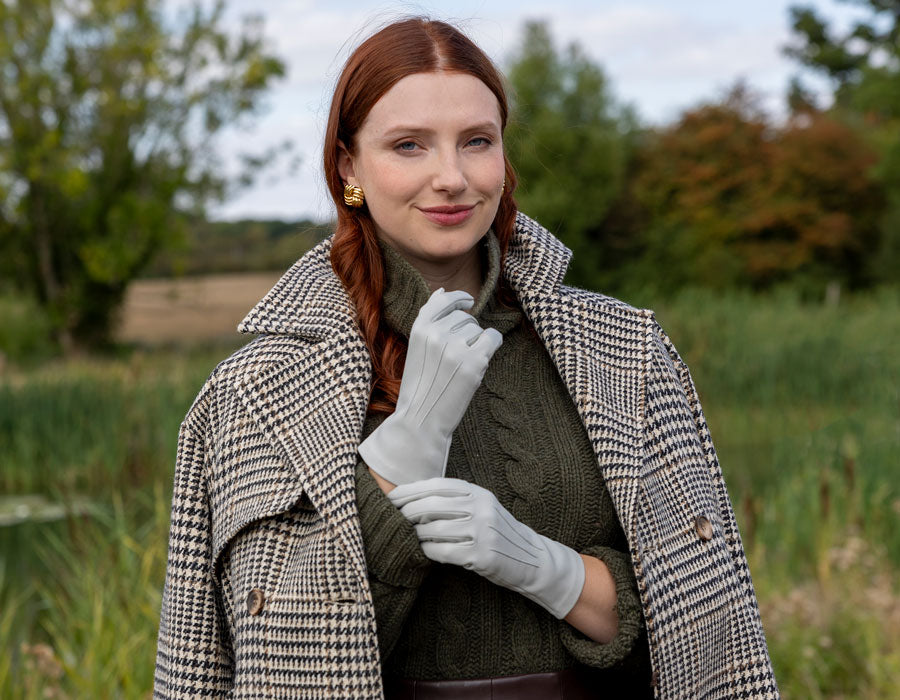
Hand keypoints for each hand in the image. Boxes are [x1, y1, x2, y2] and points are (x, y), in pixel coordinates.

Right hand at [358, 288, 502, 485]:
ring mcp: (456, 347)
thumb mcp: (417, 349)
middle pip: (465, 317)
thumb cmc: (421, 387)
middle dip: (467, 331)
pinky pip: (493, 338)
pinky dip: (492, 346)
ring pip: (478, 330)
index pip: (443, 301)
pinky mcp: (474, 361)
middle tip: (457, 357)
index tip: (467, 301)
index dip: (458, 298)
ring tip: (461, 367)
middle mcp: (436, 334)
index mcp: (419, 330)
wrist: (421, 421)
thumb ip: (429, 320)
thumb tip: (442, 290)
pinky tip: (482, 360)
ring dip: (476, 344)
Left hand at [387, 477, 585, 618]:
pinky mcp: (483, 556)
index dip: (409, 491)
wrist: (531, 558)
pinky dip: (428, 551)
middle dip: (406, 513)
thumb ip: (454, 501)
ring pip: (434, 530)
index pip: (436, 486)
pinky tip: (421, 551)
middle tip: (390, 519)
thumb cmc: (496, 532)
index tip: (390, 498)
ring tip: (404, 536)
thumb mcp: (480, 507)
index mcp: (477, 492)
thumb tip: (413, 500)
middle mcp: (481, 508)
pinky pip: (444, 552)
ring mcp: (482, 532)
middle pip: (432, 506)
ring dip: (414, 534)